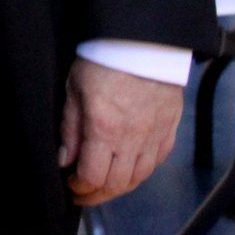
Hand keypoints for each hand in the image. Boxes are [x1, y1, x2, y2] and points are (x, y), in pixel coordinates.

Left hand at [57, 59, 182, 205]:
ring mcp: (154, 135)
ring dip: (119, 187)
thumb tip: (65, 161)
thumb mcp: (75, 88)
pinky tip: (129, 170)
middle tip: (83, 193)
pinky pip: (157, 162)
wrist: (143, 39)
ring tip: (104, 185)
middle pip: (116, 184)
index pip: (92, 176)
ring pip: (138, 178)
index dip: (79, 188)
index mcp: (104, 129)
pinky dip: (141, 172)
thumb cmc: (104, 58)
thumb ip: (70, 128)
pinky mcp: (169, 128)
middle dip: (96, 195)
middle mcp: (132, 139)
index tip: (70, 185)